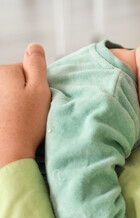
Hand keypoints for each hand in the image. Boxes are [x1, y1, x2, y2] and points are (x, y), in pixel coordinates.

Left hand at [0, 43, 49, 167]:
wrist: (6, 152)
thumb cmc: (26, 122)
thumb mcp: (39, 90)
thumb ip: (37, 65)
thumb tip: (34, 46)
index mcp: (4, 72)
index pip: (26, 69)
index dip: (36, 84)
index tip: (36, 101)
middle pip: (12, 80)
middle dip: (21, 92)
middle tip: (28, 111)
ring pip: (6, 94)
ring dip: (13, 103)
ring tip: (18, 120)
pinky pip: (4, 106)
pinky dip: (6, 113)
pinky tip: (9, 123)